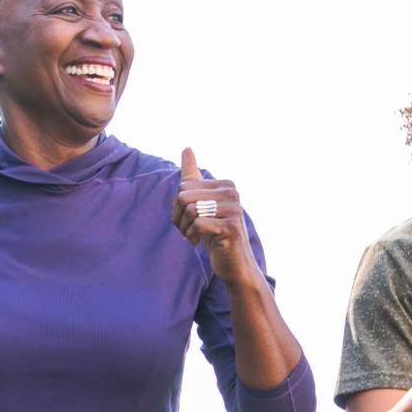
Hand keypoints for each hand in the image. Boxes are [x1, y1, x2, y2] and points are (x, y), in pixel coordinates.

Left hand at [170, 148, 257, 279]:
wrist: (234, 264)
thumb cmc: (215, 233)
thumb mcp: (202, 203)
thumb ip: (194, 176)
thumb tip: (187, 147)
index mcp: (225, 184)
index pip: (184, 187)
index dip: (176, 206)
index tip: (183, 219)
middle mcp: (232, 192)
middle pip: (184, 197)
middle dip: (177, 217)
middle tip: (184, 230)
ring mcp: (234, 209)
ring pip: (190, 210)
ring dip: (183, 228)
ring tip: (189, 236)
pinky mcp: (232, 227)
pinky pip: (198, 225)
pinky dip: (191, 236)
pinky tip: (196, 242)